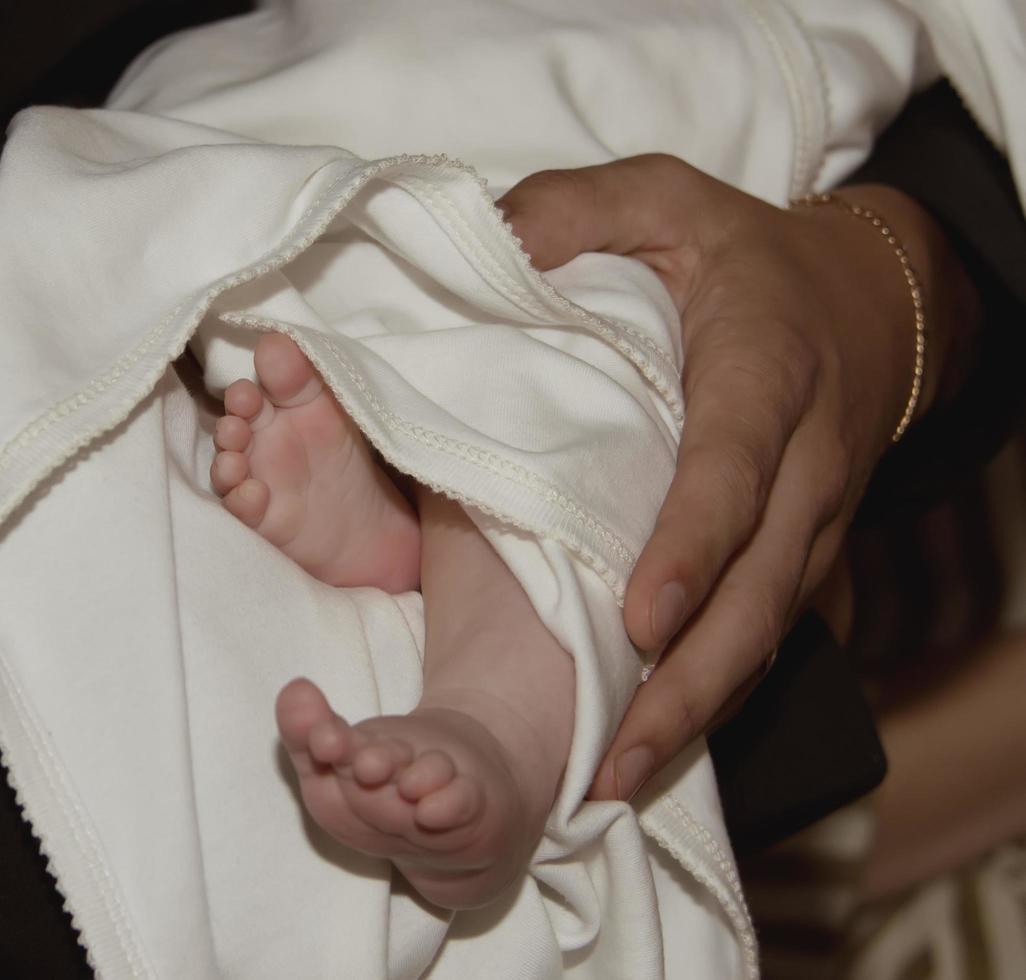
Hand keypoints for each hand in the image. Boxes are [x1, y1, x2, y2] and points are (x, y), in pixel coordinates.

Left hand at [496, 155, 976, 799]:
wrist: (867, 301)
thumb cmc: (742, 255)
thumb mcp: (661, 202)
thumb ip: (574, 213)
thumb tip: (490, 248)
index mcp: (765, 372)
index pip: (733, 470)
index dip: (693, 545)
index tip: (643, 617)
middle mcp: (803, 463)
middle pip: (758, 590)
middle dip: (689, 679)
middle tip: (610, 754)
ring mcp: (810, 523)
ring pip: (763, 632)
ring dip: (696, 712)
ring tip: (613, 779)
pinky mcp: (800, 557)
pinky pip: (762, 638)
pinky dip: (713, 698)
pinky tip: (651, 748)